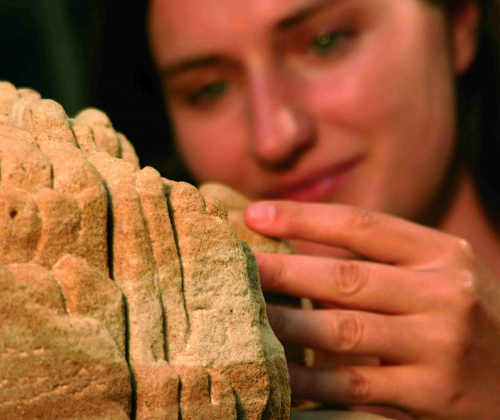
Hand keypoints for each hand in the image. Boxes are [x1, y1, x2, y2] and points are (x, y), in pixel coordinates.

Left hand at [245, 201, 499, 419]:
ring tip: (244, 313)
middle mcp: (442, 292)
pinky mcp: (429, 392)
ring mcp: (438, 344)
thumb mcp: (436, 274)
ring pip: (343, 329)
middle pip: (345, 275)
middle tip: (235, 265)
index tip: (253, 215)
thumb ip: (378, 259)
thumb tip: (295, 247)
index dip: (302, 218)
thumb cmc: (464, 314)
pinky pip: (353, 384)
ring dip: (287, 323)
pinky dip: (310, 378)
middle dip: (282, 270)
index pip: (361, 225)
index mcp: (441, 252)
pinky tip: (277, 369)